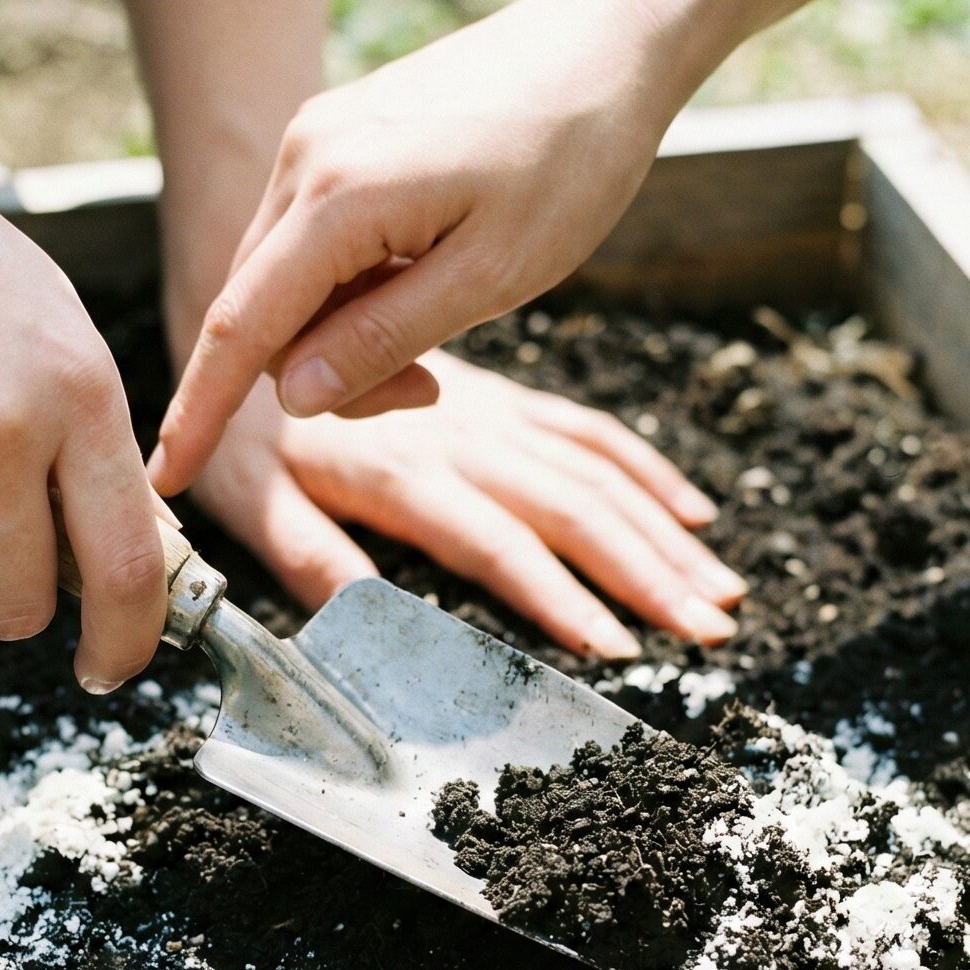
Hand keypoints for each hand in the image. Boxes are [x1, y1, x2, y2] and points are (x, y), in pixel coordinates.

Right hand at [149, 0, 673, 493]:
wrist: (603, 43)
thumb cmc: (569, 158)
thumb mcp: (491, 277)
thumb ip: (383, 338)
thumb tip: (293, 398)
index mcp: (338, 196)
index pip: (243, 328)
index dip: (202, 412)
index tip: (169, 478)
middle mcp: (303, 158)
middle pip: (261, 313)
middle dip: (322, 374)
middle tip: (429, 387)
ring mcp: (315, 139)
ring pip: (285, 282)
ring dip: (342, 331)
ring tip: (440, 323)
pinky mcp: (335, 135)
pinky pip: (311, 241)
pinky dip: (351, 286)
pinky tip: (424, 273)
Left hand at [189, 352, 742, 657]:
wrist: (260, 320)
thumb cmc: (246, 433)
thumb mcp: (254, 500)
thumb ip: (307, 555)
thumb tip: (352, 619)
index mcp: (404, 475)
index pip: (499, 545)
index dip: (560, 600)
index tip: (617, 648)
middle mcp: (463, 442)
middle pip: (575, 511)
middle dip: (650, 576)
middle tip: (710, 632)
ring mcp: (492, 418)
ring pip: (598, 475)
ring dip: (666, 536)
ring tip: (723, 593)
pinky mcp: (505, 403)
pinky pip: (589, 434)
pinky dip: (647, 473)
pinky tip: (695, 514)